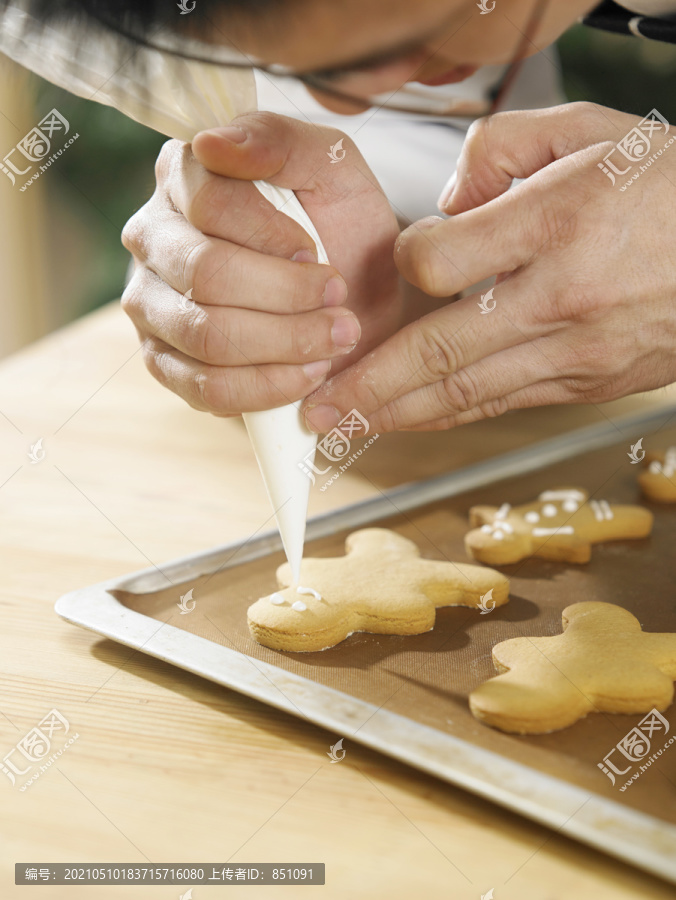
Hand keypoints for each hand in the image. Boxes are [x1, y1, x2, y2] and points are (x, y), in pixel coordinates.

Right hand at [121, 112, 402, 414]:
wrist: (358, 295)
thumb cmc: (341, 227)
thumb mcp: (331, 168)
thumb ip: (277, 140)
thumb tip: (210, 144)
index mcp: (183, 178)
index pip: (210, 205)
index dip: (275, 238)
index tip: (321, 254)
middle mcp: (153, 239)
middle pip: (206, 274)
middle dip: (288, 296)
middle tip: (339, 302)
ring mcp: (150, 305)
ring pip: (206, 334)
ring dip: (286, 343)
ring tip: (335, 338)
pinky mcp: (165, 364)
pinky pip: (205, 388)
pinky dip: (268, 387)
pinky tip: (308, 373)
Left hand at [301, 101, 675, 433]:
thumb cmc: (669, 188)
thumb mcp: (591, 131)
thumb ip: (502, 150)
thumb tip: (446, 208)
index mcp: (559, 221)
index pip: (441, 261)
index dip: (405, 265)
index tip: (402, 261)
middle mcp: (563, 296)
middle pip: (440, 352)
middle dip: (367, 386)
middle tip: (315, 409)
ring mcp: (577, 351)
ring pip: (467, 393)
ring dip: (396, 415)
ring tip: (344, 428)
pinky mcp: (587, 383)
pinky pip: (502, 404)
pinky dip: (448, 415)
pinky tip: (409, 420)